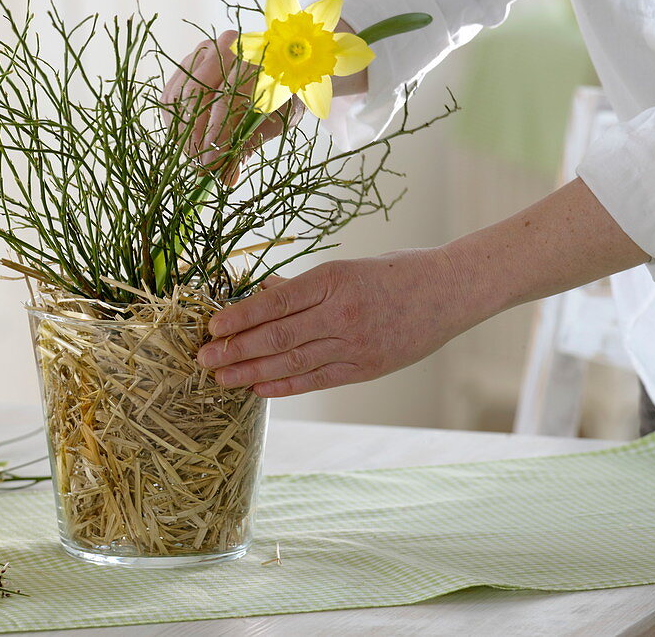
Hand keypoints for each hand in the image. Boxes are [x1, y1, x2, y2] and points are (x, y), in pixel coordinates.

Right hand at [161, 30, 299, 181]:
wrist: (280, 70)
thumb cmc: (280, 97)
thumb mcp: (275, 121)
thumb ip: (249, 145)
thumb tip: (227, 179)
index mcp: (256, 59)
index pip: (227, 99)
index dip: (216, 134)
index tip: (210, 164)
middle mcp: (227, 47)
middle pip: (197, 93)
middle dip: (193, 133)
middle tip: (196, 164)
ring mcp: (204, 52)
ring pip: (180, 93)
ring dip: (181, 130)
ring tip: (191, 156)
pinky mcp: (188, 62)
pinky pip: (170, 93)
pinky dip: (172, 120)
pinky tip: (183, 140)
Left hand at [198, 249, 477, 396]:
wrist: (452, 291)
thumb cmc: (397, 271)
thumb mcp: (348, 267)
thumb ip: (305, 284)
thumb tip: (262, 291)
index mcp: (334, 279)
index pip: (275, 302)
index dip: (240, 317)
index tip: (212, 327)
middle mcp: (342, 314)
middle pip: (277, 337)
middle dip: (235, 349)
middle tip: (202, 359)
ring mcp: (355, 345)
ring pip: (292, 363)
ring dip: (251, 372)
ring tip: (221, 378)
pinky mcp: (366, 368)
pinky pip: (316, 380)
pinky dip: (284, 385)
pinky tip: (258, 388)